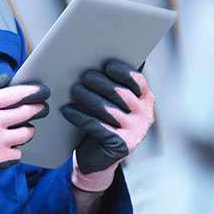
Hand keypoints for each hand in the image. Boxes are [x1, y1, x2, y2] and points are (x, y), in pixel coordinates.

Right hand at [0, 82, 43, 191]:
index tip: (41, 92)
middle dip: (38, 108)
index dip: (34, 91)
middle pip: (29, 112)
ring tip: (23, 130)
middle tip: (41, 108)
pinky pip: (18, 153)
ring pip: (27, 133)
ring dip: (27, 130)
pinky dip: (15, 150)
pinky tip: (8, 147)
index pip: (18, 93)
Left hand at [64, 58, 153, 188]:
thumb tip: (106, 54)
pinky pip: (97, 126)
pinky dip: (80, 117)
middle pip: (120, 94)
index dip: (122, 71)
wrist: (98, 159)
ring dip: (88, 98)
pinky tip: (68, 110)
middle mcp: (145, 115)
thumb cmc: (104, 122)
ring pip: (108, 110)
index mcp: (146, 100)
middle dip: (101, 83)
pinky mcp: (122, 145)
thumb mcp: (113, 103)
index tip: (106, 65)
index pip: (137, 81)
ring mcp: (135, 132)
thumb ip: (115, 84)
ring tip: (74, 90)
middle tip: (85, 77)